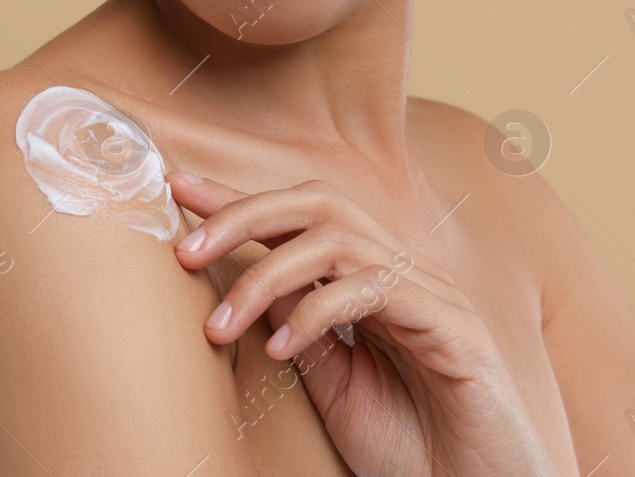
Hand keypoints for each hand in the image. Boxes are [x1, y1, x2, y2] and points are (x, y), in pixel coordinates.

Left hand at [167, 172, 561, 476]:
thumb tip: (251, 284)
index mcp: (372, 280)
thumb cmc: (411, 449)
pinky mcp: (457, 328)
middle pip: (318, 203)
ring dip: (266, 274)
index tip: (177, 186)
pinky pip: (377, 289)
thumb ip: (298, 329)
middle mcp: (405, 273)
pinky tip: (281, 349)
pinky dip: (317, 311)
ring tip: (221, 326)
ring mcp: (434, 294)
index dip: (236, 199)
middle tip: (185, 252)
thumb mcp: (333, 384)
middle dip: (243, 216)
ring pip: (339, 239)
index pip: (299, 218)